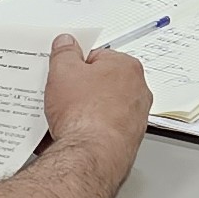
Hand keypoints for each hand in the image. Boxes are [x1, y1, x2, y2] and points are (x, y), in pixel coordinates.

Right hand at [41, 34, 151, 163]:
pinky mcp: (126, 139)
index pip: (98, 56)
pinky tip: (72, 135)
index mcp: (127, 67)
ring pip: (101, 108)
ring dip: (82, 111)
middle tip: (61, 95)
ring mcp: (135, 117)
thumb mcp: (63, 72)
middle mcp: (138, 91)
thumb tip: (66, 42)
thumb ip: (64, 53)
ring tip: (63, 118)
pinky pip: (102, 129)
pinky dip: (88, 131)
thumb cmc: (84, 113)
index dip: (76, 64)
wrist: (91, 155)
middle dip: (79, 89)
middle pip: (101, 83)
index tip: (64, 71)